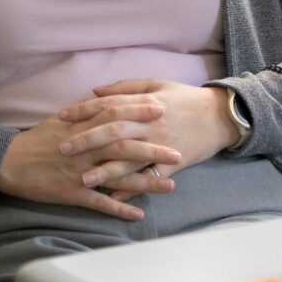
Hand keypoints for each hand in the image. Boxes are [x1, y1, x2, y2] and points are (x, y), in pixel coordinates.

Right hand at [0, 112, 183, 220]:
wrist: (9, 161)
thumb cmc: (36, 140)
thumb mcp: (61, 120)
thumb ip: (85, 112)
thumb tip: (105, 100)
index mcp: (82, 127)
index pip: (116, 116)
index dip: (140, 113)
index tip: (163, 109)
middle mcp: (84, 148)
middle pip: (124, 147)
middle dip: (153, 149)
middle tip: (178, 152)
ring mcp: (79, 171)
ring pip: (118, 176)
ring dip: (145, 181)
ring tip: (170, 186)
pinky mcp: (72, 192)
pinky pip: (100, 202)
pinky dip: (120, 209)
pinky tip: (139, 214)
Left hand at [59, 81, 241, 177]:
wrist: (220, 116)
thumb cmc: (185, 98)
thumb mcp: (155, 84)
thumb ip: (124, 88)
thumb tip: (94, 90)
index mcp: (144, 104)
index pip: (108, 105)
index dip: (84, 111)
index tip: (62, 117)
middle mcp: (150, 125)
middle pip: (114, 132)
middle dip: (87, 140)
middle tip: (63, 148)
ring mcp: (162, 146)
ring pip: (129, 160)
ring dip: (105, 171)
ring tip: (83, 179)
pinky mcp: (173, 164)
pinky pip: (149, 178)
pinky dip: (133, 189)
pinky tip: (115, 197)